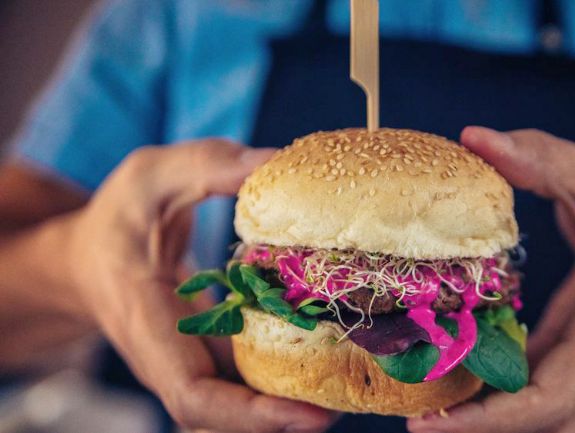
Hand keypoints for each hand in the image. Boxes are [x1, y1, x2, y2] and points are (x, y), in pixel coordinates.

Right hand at [66, 140, 336, 431]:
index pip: (194, 396)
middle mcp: (174, 360)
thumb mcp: (151, 177)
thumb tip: (278, 162)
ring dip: (297, 400)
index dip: (251, 415)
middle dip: (289, 418)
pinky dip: (291, 372)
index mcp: (148, 326)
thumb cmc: (117, 219)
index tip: (310, 415)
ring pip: (245, 402)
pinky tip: (336, 349)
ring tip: (357, 380)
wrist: (89, 259)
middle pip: (229, 415)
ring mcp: (196, 362)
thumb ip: (208, 167)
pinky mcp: (216, 353)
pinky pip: (252, 376)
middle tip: (354, 399)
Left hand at [409, 127, 574, 432]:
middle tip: (416, 421)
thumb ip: (540, 157)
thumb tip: (473, 139)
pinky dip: (502, 399)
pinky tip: (457, 381)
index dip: (499, 415)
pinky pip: (542, 395)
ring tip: (426, 408)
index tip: (438, 420)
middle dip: (480, 428)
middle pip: (548, 419)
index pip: (560, 389)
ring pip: (547, 418)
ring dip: (489, 421)